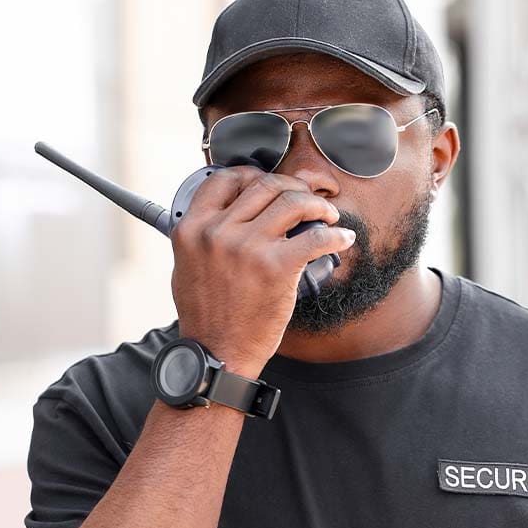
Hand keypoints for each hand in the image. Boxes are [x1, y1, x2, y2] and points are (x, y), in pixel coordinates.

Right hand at [169, 166, 356, 376]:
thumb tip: (230, 212)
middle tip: (305, 200)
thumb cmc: (205, 316)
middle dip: (292, 187)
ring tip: (327, 215)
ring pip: (292, 202)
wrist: (216, 353)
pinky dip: (335, 236)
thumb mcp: (185, 265)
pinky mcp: (276, 267)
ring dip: (317, 204)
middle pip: (265, 185)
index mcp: (192, 228)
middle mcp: (217, 232)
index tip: (270, 182)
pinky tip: (342, 240)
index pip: (225, 179)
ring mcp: (247, 248)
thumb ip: (203, 235)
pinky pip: (315, 238)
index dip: (253, 175)